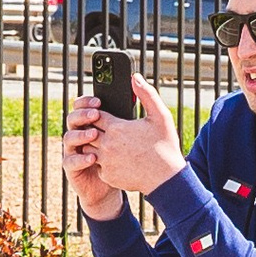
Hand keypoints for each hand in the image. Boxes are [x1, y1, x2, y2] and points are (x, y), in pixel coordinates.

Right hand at [62, 97, 122, 222]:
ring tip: (94, 134)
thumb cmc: (124, 157)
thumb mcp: (128, 136)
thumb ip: (129, 116)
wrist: (117, 185)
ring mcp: (74, 151)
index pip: (82, 107)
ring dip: (80, 134)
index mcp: (90, 124)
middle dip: (83, 114)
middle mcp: (79, 135)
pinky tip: (92, 158)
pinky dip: (79, 159)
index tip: (99, 101)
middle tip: (96, 114)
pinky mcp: (72, 168)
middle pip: (73, 119)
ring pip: (69, 137)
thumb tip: (136, 91)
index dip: (87, 102)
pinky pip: (70, 161)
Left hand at [80, 68, 185, 206]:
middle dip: (95, 128)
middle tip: (107, 129)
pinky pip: (97, 165)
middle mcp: (107, 144)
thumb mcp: (160, 116)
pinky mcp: (107, 175)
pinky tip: (116, 159)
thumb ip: (146, 94)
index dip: (98, 113)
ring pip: (89, 148)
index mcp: (117, 128)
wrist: (167, 179)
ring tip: (110, 143)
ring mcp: (105, 162)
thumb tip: (134, 77)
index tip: (103, 113)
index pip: (95, 115)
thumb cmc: (165, 146)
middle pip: (89, 131)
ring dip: (95, 144)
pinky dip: (102, 161)